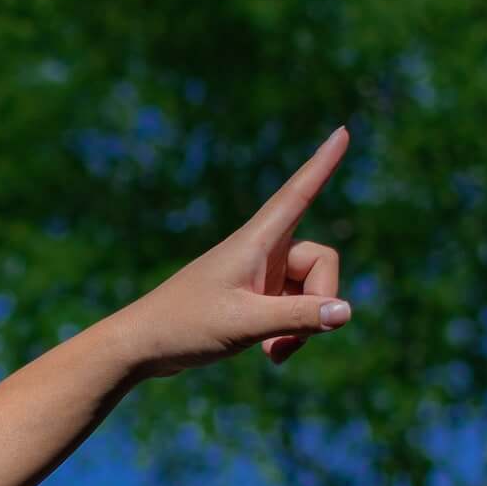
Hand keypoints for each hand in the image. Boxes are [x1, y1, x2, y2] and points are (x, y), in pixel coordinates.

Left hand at [119, 126, 354, 381]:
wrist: (140, 347)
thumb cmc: (184, 327)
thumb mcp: (245, 324)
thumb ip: (298, 318)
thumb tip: (346, 312)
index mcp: (255, 242)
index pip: (298, 193)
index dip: (323, 163)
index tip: (343, 131)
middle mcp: (261, 252)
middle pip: (321, 262)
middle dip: (320, 301)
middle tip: (292, 340)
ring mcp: (259, 275)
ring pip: (310, 292)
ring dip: (303, 325)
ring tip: (275, 353)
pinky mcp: (253, 297)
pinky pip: (292, 309)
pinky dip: (288, 332)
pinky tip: (270, 354)